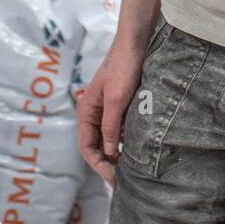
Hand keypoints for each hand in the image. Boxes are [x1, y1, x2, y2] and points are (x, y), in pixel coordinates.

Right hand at [76, 36, 146, 186]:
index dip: (99, 165)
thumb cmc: (124, 68)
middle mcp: (94, 112)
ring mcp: (108, 108)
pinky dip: (125, 140)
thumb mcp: (117, 100)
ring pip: (109, 138)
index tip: (114, 178)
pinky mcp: (121, 104)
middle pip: (96, 145)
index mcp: (87, 111)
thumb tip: (108, 153)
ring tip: (131, 169)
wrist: (136, 42)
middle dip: (107, 163)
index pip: (87, 147)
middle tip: (123, 181)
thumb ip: (110, 127)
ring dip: (117, 152)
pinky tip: (137, 147)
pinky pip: (120, 128)